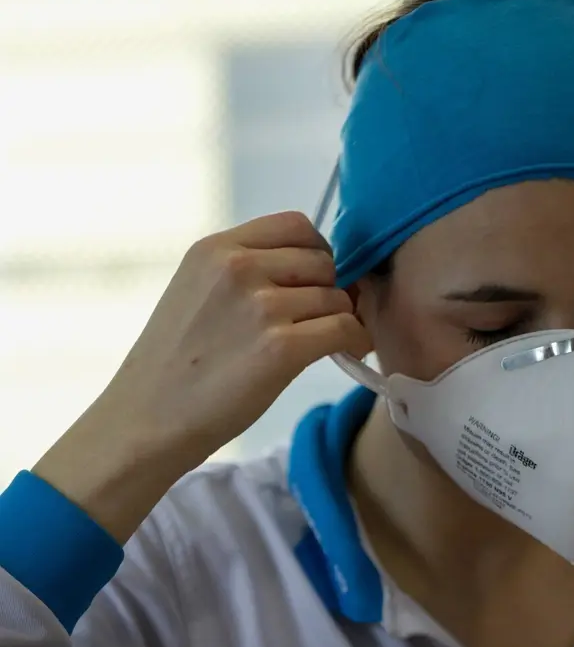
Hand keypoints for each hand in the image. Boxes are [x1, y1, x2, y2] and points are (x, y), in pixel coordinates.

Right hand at [33, 211, 365, 541]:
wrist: (145, 421)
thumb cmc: (175, 365)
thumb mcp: (197, 291)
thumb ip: (247, 270)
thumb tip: (319, 265)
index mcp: (215, 248)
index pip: (296, 225)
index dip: (315, 253)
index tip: (311, 281)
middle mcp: (237, 267)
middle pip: (322, 260)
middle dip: (329, 288)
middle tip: (320, 318)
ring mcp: (260, 306)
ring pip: (337, 297)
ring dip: (341, 319)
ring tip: (326, 342)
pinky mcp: (282, 347)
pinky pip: (346, 328)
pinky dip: (355, 341)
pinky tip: (347, 353)